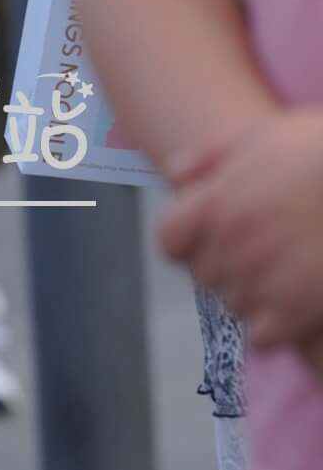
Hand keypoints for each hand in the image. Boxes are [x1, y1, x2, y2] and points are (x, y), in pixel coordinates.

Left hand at [159, 108, 322, 343]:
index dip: (189, 239)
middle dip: (227, 263)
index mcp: (218, 204)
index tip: (211, 235)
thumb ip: (215, 153)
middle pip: (205, 274)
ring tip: (289, 270)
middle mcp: (232, 247)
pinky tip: (299, 301)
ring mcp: (263, 283)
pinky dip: (277, 325)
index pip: (171, 240)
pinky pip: (263, 335)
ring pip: (234, 304)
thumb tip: (176, 173)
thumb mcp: (271, 135)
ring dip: (253, 293)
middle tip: (266, 248)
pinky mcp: (295, 313)